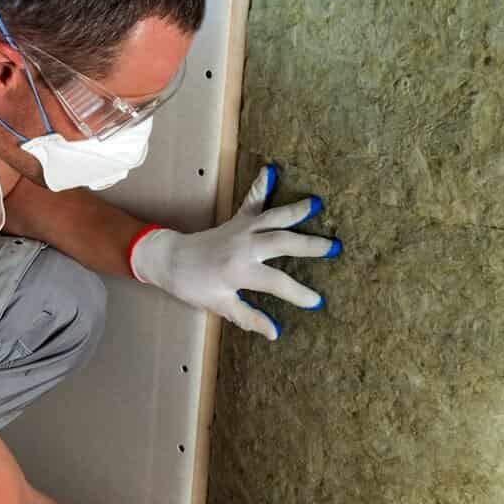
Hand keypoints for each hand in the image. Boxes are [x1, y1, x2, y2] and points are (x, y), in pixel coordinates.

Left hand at [129, 165, 339, 339]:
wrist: (169, 259)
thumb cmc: (194, 286)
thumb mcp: (220, 306)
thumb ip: (248, 318)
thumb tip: (274, 333)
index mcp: (240, 270)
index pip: (277, 283)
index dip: (298, 294)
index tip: (317, 302)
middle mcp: (244, 245)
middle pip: (283, 242)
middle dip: (309, 245)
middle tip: (334, 246)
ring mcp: (241, 229)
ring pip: (273, 217)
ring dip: (295, 211)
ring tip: (317, 204)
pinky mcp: (236, 220)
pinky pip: (252, 201)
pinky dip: (261, 186)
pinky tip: (270, 170)